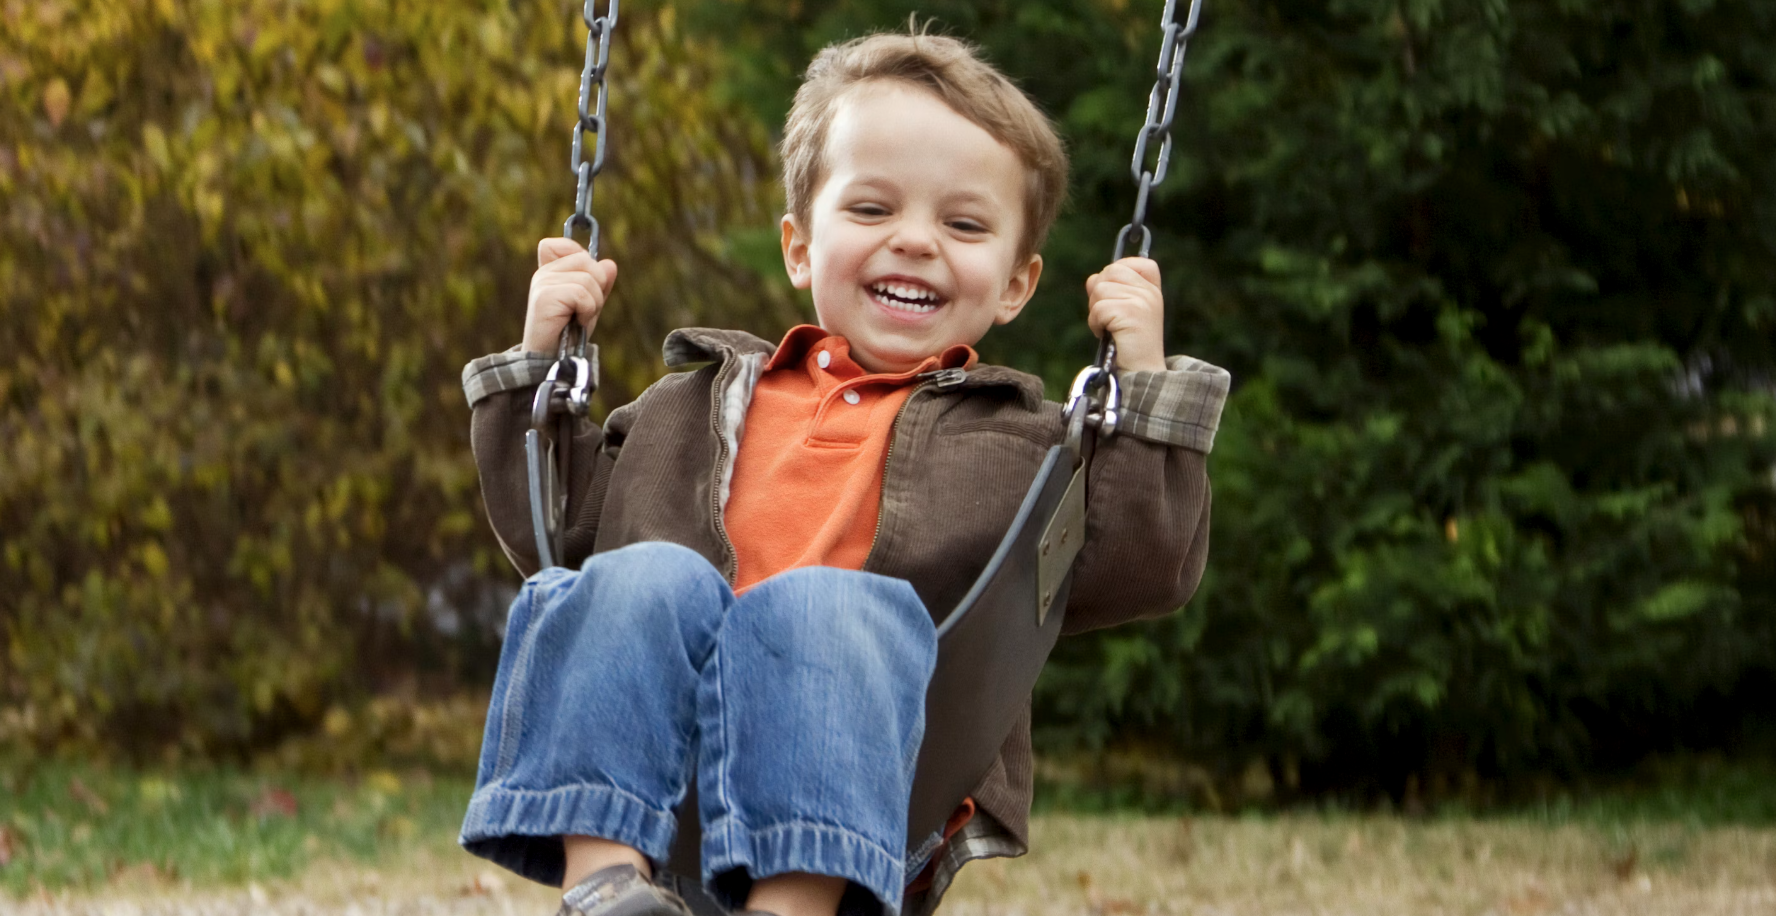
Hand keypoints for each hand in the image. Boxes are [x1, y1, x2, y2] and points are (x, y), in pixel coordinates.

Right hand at [523, 237, 617, 354]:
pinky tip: (576, 323)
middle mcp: (543, 273)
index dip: (581, 257)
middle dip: (597, 288)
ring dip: (593, 303)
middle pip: (587, 261)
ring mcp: (542, 283)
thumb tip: (610, 264)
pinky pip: (583, 294)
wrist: (551, 361)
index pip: (563, 244)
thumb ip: (599, 284)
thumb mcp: (589, 305)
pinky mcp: (545, 297)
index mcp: (550, 271)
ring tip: (579, 318)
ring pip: (588, 278)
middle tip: (585, 310)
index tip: (584, 284)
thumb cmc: (569, 334)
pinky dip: (588, 311)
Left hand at [1085, 257, 1165, 372]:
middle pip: (1110, 271)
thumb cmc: (1130, 345)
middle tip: (1107, 316)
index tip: (1115, 294)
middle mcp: (1149, 292)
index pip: (1135, 262)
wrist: (1141, 373)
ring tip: (1108, 327)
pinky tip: (1106, 334)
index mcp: (1152, 290)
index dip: (1118, 271)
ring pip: (1100, 289)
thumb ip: (1112, 291)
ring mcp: (1142, 301)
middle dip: (1099, 293)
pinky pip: (1098, 308)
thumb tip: (1093, 279)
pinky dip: (1095, 323)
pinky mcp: (1131, 312)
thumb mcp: (1125, 312)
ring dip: (1096, 311)